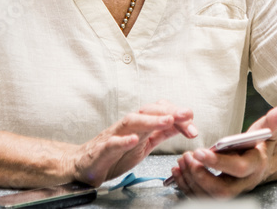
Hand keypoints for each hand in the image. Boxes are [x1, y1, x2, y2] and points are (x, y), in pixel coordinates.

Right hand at [70, 100, 196, 185]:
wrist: (83, 166)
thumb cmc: (113, 155)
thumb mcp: (143, 144)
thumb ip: (160, 134)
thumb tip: (181, 124)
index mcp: (140, 126)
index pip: (160, 113)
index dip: (178, 116)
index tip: (194, 124)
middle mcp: (128, 126)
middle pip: (149, 111)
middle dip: (170, 112)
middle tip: (188, 115)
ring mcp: (114, 136)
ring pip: (132, 121)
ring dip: (151, 120)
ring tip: (168, 120)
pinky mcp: (101, 150)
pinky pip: (112, 143)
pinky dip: (123, 140)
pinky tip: (133, 139)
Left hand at [168, 103, 276, 198]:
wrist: (266, 163)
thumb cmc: (263, 144)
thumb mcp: (269, 130)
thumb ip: (276, 120)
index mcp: (255, 165)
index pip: (237, 168)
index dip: (218, 162)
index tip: (199, 150)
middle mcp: (244, 183)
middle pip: (222, 191)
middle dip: (201, 176)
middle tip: (187, 158)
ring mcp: (232, 191)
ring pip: (209, 197)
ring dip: (191, 181)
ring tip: (181, 162)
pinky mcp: (220, 194)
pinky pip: (201, 197)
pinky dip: (186, 187)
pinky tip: (178, 172)